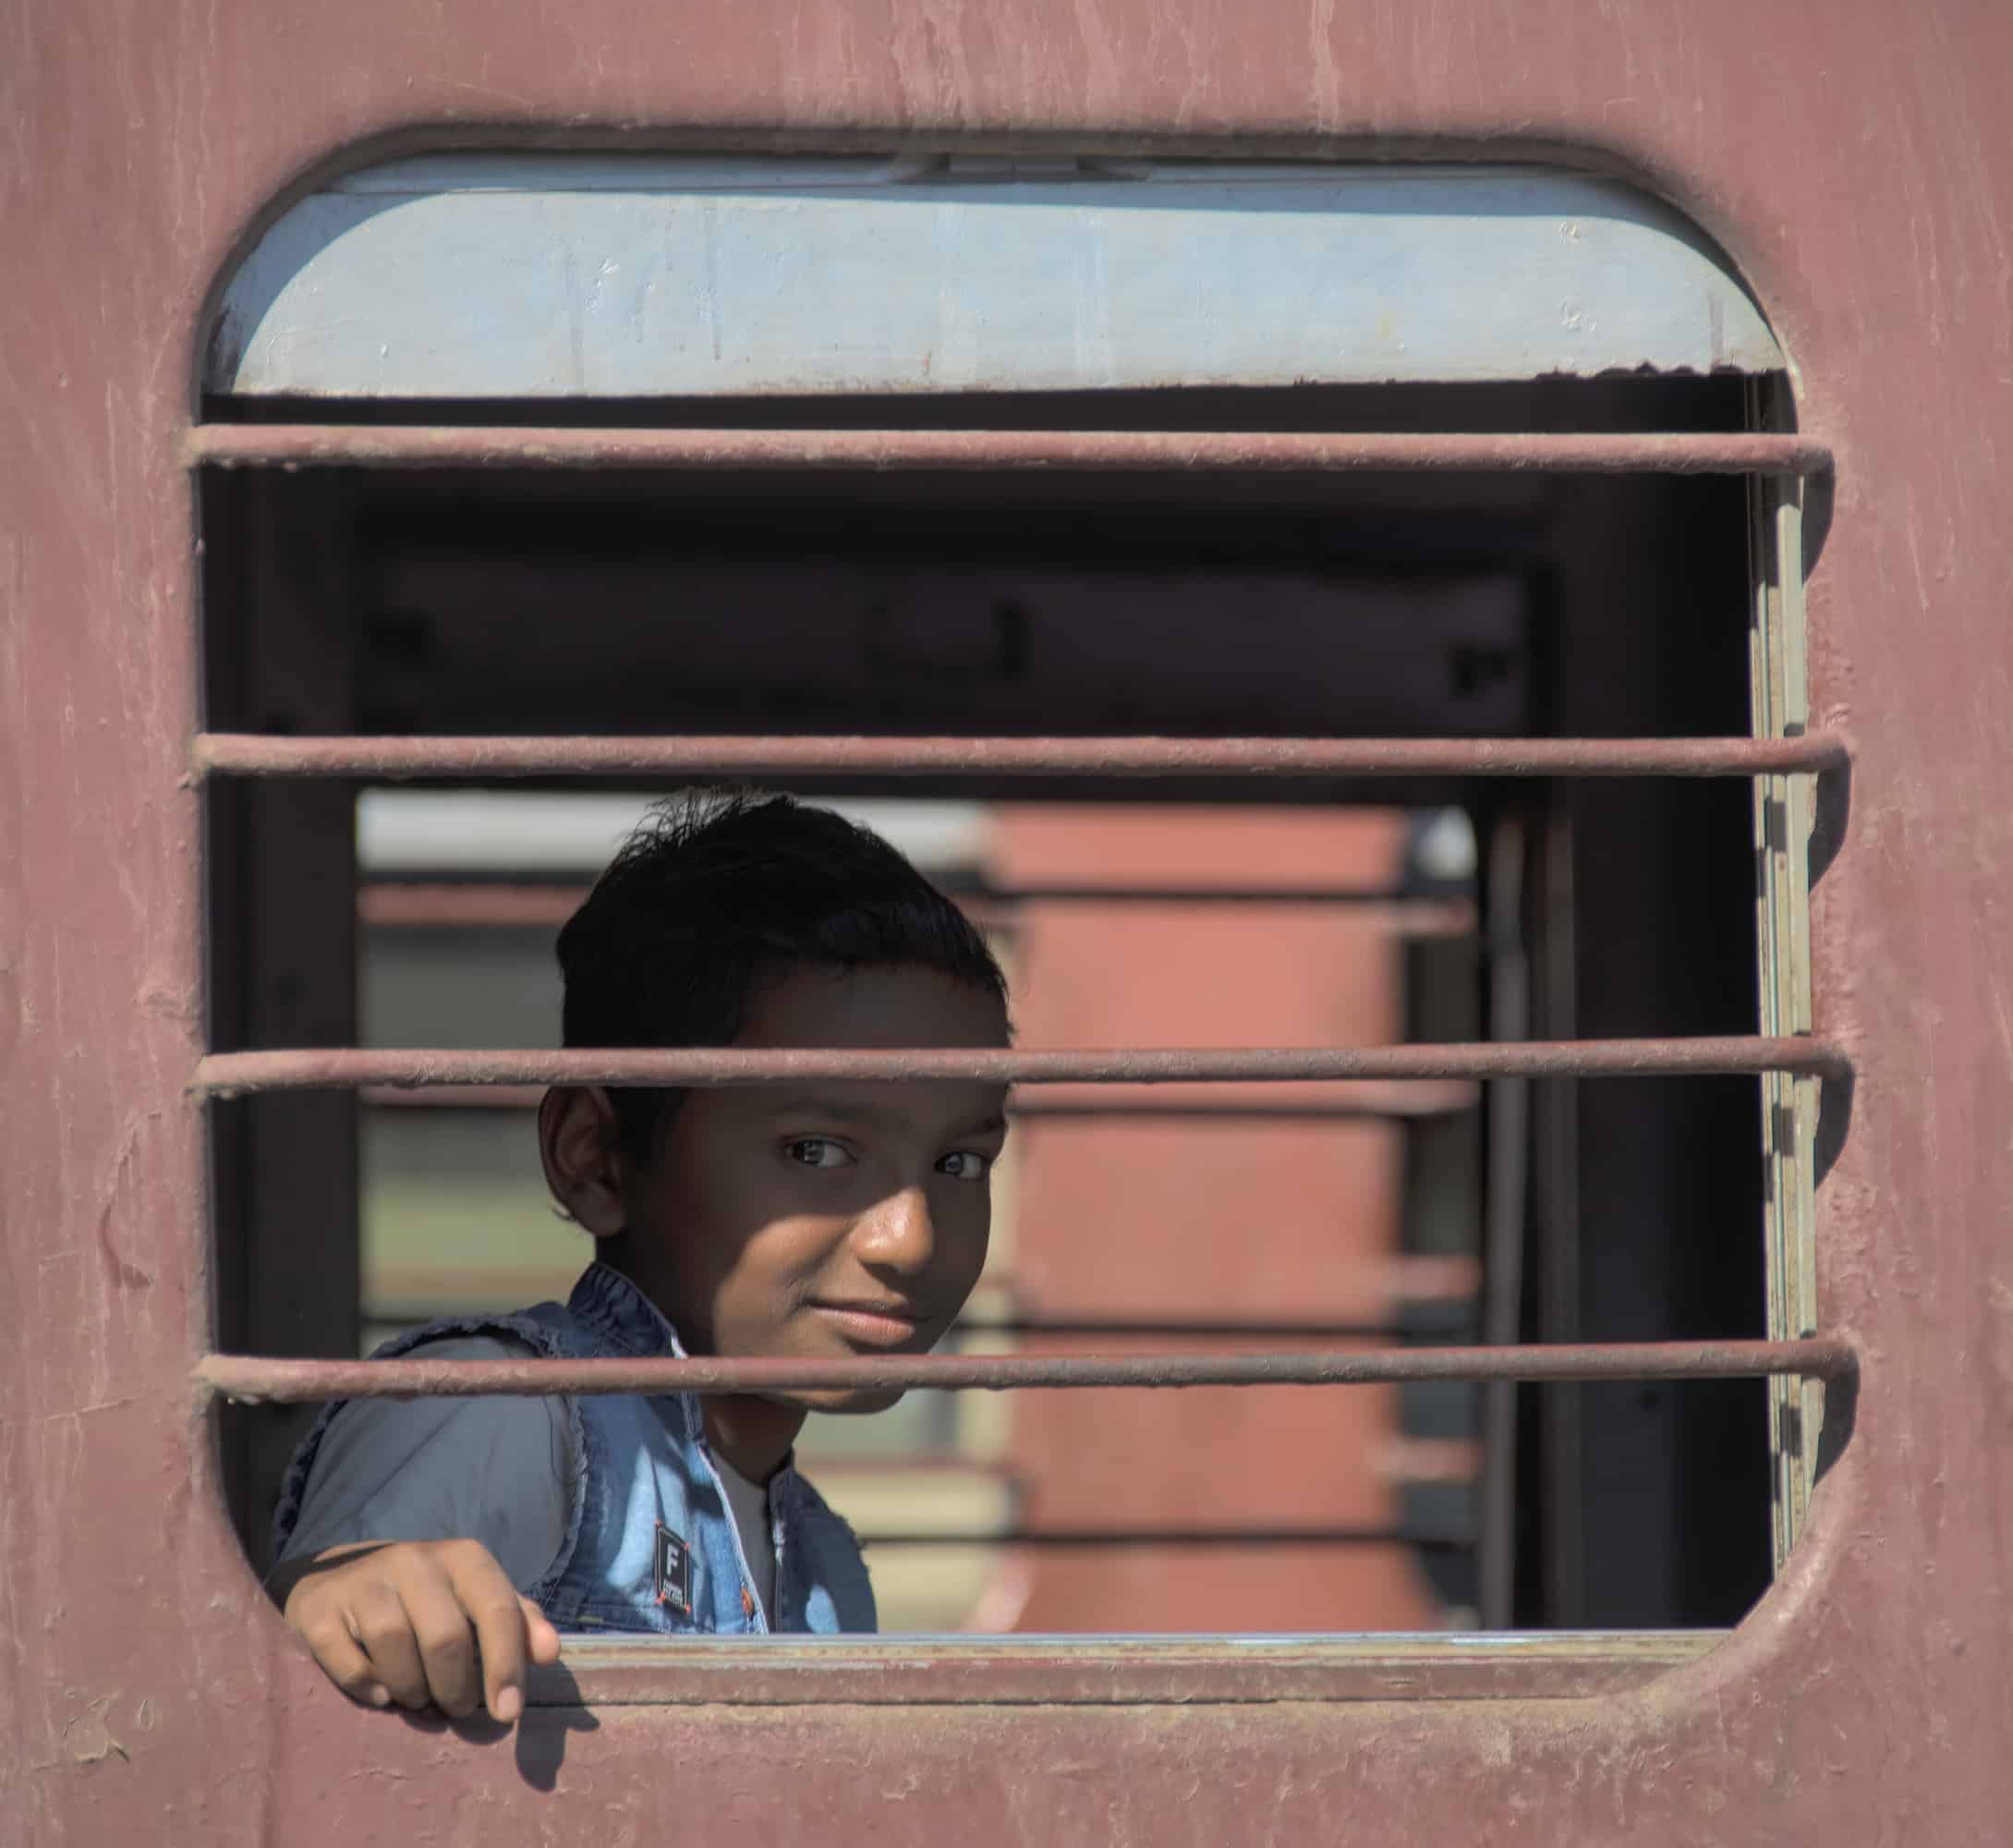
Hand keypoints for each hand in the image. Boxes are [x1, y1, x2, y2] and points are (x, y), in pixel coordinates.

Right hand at [275, 1539, 561, 1721]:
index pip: (496, 1607)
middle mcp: (414, 1560)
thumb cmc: (425, 1598)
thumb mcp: (474, 1598)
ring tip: (418, 1698)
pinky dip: (368, 1687)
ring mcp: (363, 1581)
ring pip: (395, 1647)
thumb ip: (517, 1621)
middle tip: (455, 1708)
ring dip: (413, 1691)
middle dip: (456, 1688)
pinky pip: (349, 1662)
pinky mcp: (320, 1610)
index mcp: (463, 1558)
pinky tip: (380, 1694)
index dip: (505, 1663)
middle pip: (446, 1637)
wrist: (339, 1577)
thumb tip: (550, 1653)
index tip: (508, 1713)